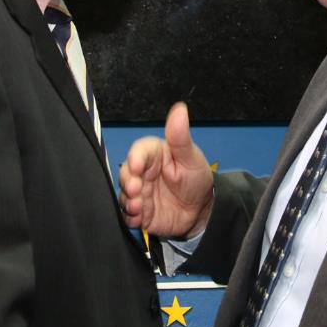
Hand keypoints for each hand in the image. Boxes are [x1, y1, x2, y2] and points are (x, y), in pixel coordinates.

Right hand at [119, 102, 213, 237]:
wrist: (202, 210)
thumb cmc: (196, 178)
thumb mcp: (191, 157)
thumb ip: (180, 136)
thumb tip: (179, 109)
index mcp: (154, 155)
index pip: (140, 151)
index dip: (136, 157)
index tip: (137, 165)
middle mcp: (143, 173)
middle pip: (126, 173)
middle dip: (128, 181)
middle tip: (136, 189)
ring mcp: (140, 193)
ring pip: (124, 194)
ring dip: (127, 200)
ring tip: (137, 206)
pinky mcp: (140, 212)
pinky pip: (128, 215)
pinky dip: (130, 216)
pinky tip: (138, 217)